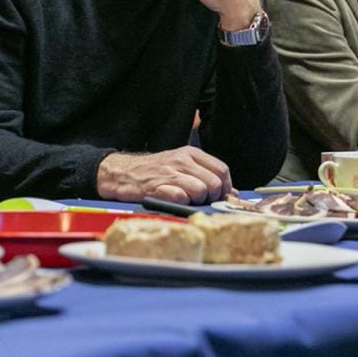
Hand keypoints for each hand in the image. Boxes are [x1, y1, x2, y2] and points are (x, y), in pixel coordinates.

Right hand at [96, 146, 232, 203]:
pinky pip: (181, 197)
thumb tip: (233, 193)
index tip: (220, 196)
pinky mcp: (157, 186)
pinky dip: (182, 203)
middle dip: (211, 197)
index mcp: (191, 153)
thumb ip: (207, 175)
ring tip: (187, 201)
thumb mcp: (183, 166)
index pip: (221, 169)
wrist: (124, 172)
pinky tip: (175, 201)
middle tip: (201, 201)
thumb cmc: (157, 171)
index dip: (225, 187)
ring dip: (197, 201)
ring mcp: (169, 173)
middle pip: (214, 183)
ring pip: (201, 190)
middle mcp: (182, 160)